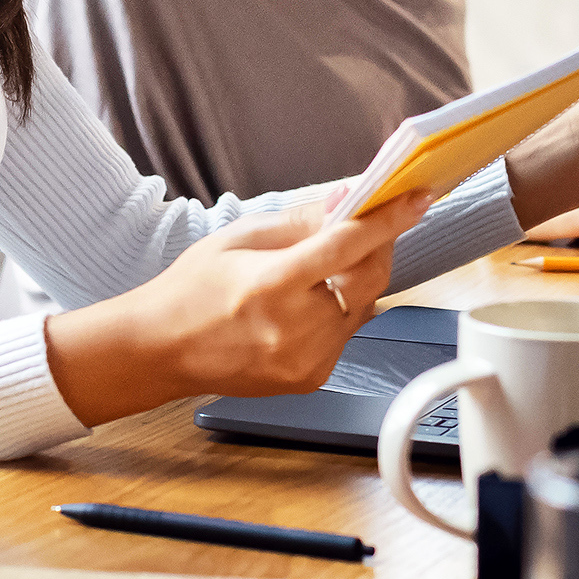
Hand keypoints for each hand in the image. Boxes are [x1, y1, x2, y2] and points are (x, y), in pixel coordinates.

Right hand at [42, 186, 430, 423]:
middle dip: (376, 246)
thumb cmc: (191, 291)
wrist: (161, 351)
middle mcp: (294, 329)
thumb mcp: (239, 238)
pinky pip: (346, 333)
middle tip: (370, 223)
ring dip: (353, 281)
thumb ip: (300, 221)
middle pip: (369, 278)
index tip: (417, 199)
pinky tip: (305, 305)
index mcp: (272, 286)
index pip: (347, 246)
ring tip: (315, 272)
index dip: (388, 219)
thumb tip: (348, 200)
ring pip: (363, 306)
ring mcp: (305, 360)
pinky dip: (339, 311)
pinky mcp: (312, 379)